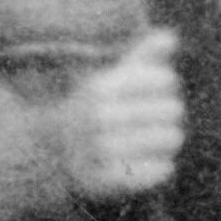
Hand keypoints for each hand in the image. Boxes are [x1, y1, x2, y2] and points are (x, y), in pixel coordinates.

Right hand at [60, 30, 184, 199]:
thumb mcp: (109, 81)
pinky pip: (161, 171)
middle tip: (158, 119)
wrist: (48, 158)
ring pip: (170, 139)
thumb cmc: (90, 111)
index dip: (166, 84)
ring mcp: (101, 152)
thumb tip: (170, 37)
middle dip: (170, 113)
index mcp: (99, 88)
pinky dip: (162, 167)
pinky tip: (152, 164)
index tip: (156, 90)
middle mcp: (98, 118)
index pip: (163, 79)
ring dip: (168, 140)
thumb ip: (141, 58)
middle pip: (172, 109)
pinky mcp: (110, 183)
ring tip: (158, 140)